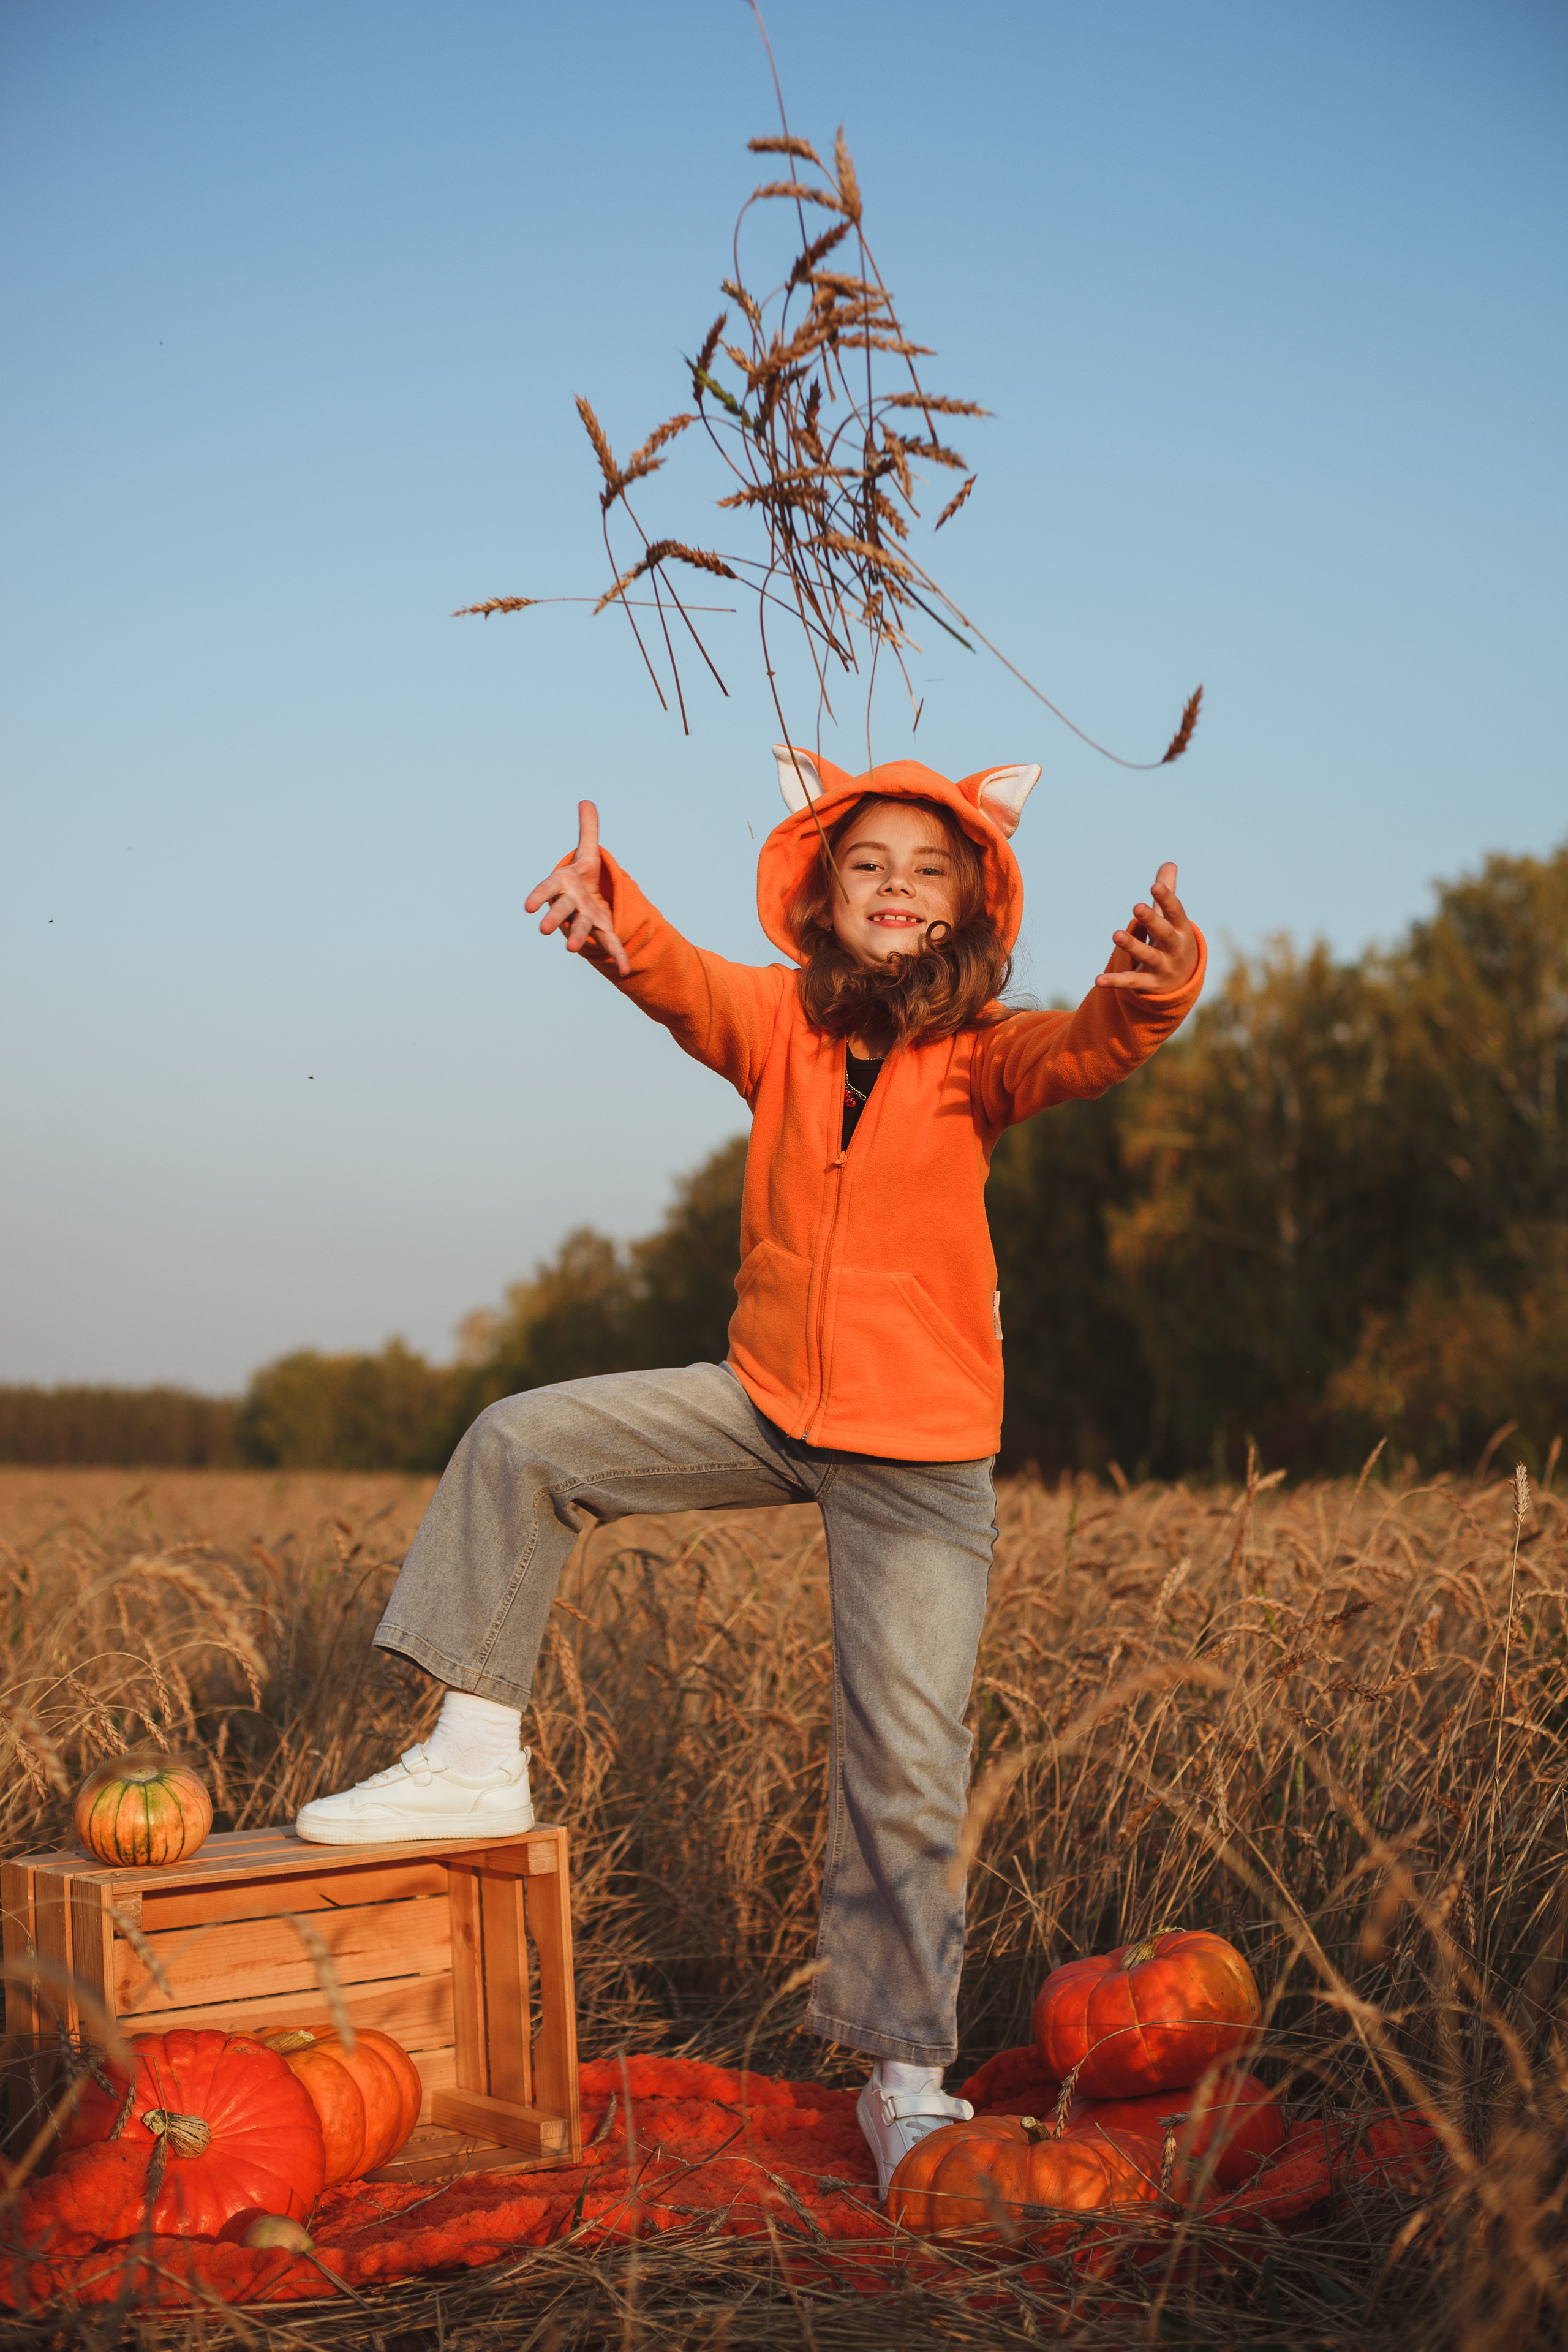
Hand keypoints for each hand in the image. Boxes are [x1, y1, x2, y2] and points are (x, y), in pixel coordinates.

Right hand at [523, 799, 630, 976]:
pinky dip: (618, 957)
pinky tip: (626, 971)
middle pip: (561, 911)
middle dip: (554, 919)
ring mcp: (585, 920)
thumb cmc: (582, 878)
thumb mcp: (587, 854)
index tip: (527, 906)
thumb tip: (586, 801)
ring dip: (575, 938)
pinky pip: (610, 945)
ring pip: (580, 929)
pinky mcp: (601, 931)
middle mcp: (571, 905)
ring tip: (570, 948)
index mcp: (563, 885)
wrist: (590, 901)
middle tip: (544, 929)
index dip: (539, 896)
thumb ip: (588, 831)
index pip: (548, 889)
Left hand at [1094, 862, 1197, 993]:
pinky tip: (1098, 980)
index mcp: (1181, 930)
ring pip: (1147, 956)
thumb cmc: (1173, 940)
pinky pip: (1131, 982)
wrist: (1182, 982)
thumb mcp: (1172, 920)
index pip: (1176, 912)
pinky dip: (1115, 981)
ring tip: (1116, 934)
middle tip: (1137, 906)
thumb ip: (1167, 893)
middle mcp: (1174, 948)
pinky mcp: (1149, 984)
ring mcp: (1163, 967)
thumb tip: (1169, 864)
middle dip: (1152, 920)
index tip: (1154, 886)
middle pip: (1164, 933)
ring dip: (1132, 946)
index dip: (1166, 899)